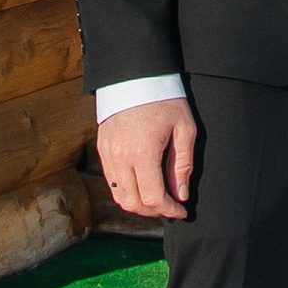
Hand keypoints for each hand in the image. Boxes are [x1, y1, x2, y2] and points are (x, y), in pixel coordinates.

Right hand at [96, 95, 197, 220]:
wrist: (135, 75)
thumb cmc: (165, 100)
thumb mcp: (184, 129)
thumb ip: (183, 165)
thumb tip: (181, 195)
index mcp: (143, 152)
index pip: (153, 198)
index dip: (169, 210)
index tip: (181, 211)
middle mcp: (120, 156)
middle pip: (133, 202)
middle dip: (154, 212)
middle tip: (170, 207)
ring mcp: (108, 153)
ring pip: (119, 195)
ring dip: (138, 204)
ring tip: (156, 199)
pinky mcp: (102, 148)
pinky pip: (111, 181)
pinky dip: (126, 190)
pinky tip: (142, 184)